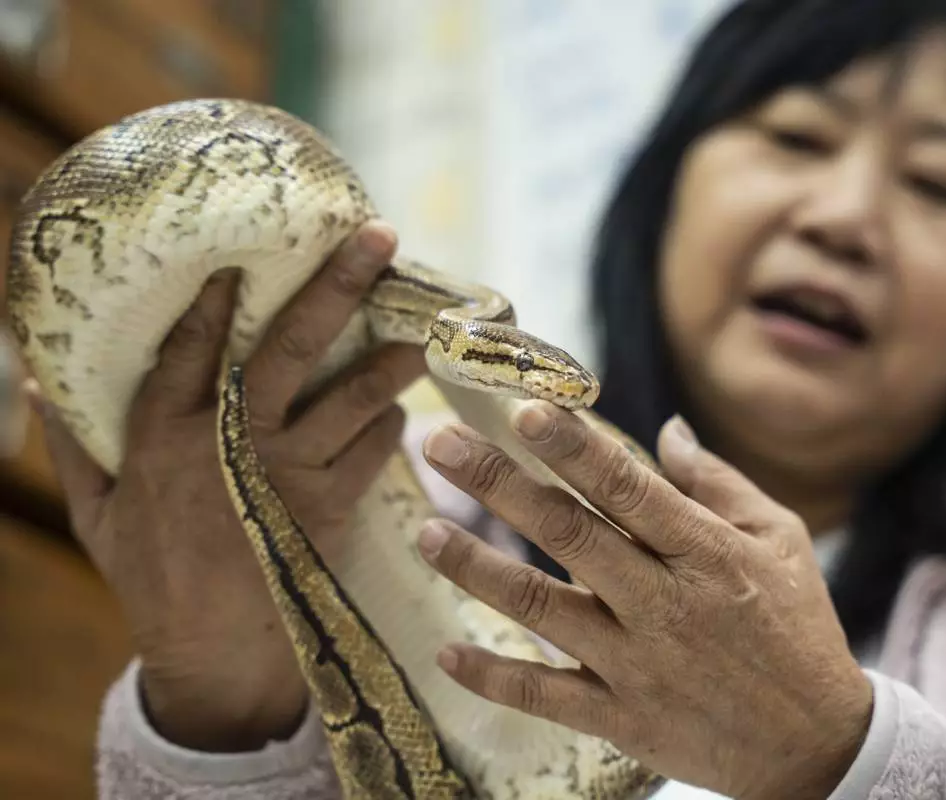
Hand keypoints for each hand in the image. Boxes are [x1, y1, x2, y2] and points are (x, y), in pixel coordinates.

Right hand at [29, 221, 426, 751]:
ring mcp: (289, 476)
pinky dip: (389, 425)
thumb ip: (73, 444)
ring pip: (353, 398)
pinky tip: (395, 410)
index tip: (245, 253)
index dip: (219, 297)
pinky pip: (373, 449)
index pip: (190, 348)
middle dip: (337, 288)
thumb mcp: (94, 513)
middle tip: (378, 240)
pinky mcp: (332, 508)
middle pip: (290, 349)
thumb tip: (41, 379)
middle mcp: (232, 445)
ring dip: (391, 359)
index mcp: (164, 438)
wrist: (215, 655)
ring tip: (423, 327)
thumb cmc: (152, 575)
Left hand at [415, 405, 873, 799]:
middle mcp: (664, 603)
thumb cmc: (798, 628)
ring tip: (426, 532)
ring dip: (477, 569)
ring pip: (542, 608)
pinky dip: (493, 675)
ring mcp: (637, 664)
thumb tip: (665, 429)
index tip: (521, 409)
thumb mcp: (781, 540)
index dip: (571, 447)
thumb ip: (720, 484)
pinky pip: (544, 694)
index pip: (627, 487)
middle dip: (498, 484)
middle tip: (440, 445)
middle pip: (567, 534)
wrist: (813, 745)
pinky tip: (447, 652)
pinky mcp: (621, 718)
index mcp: (706, 551)